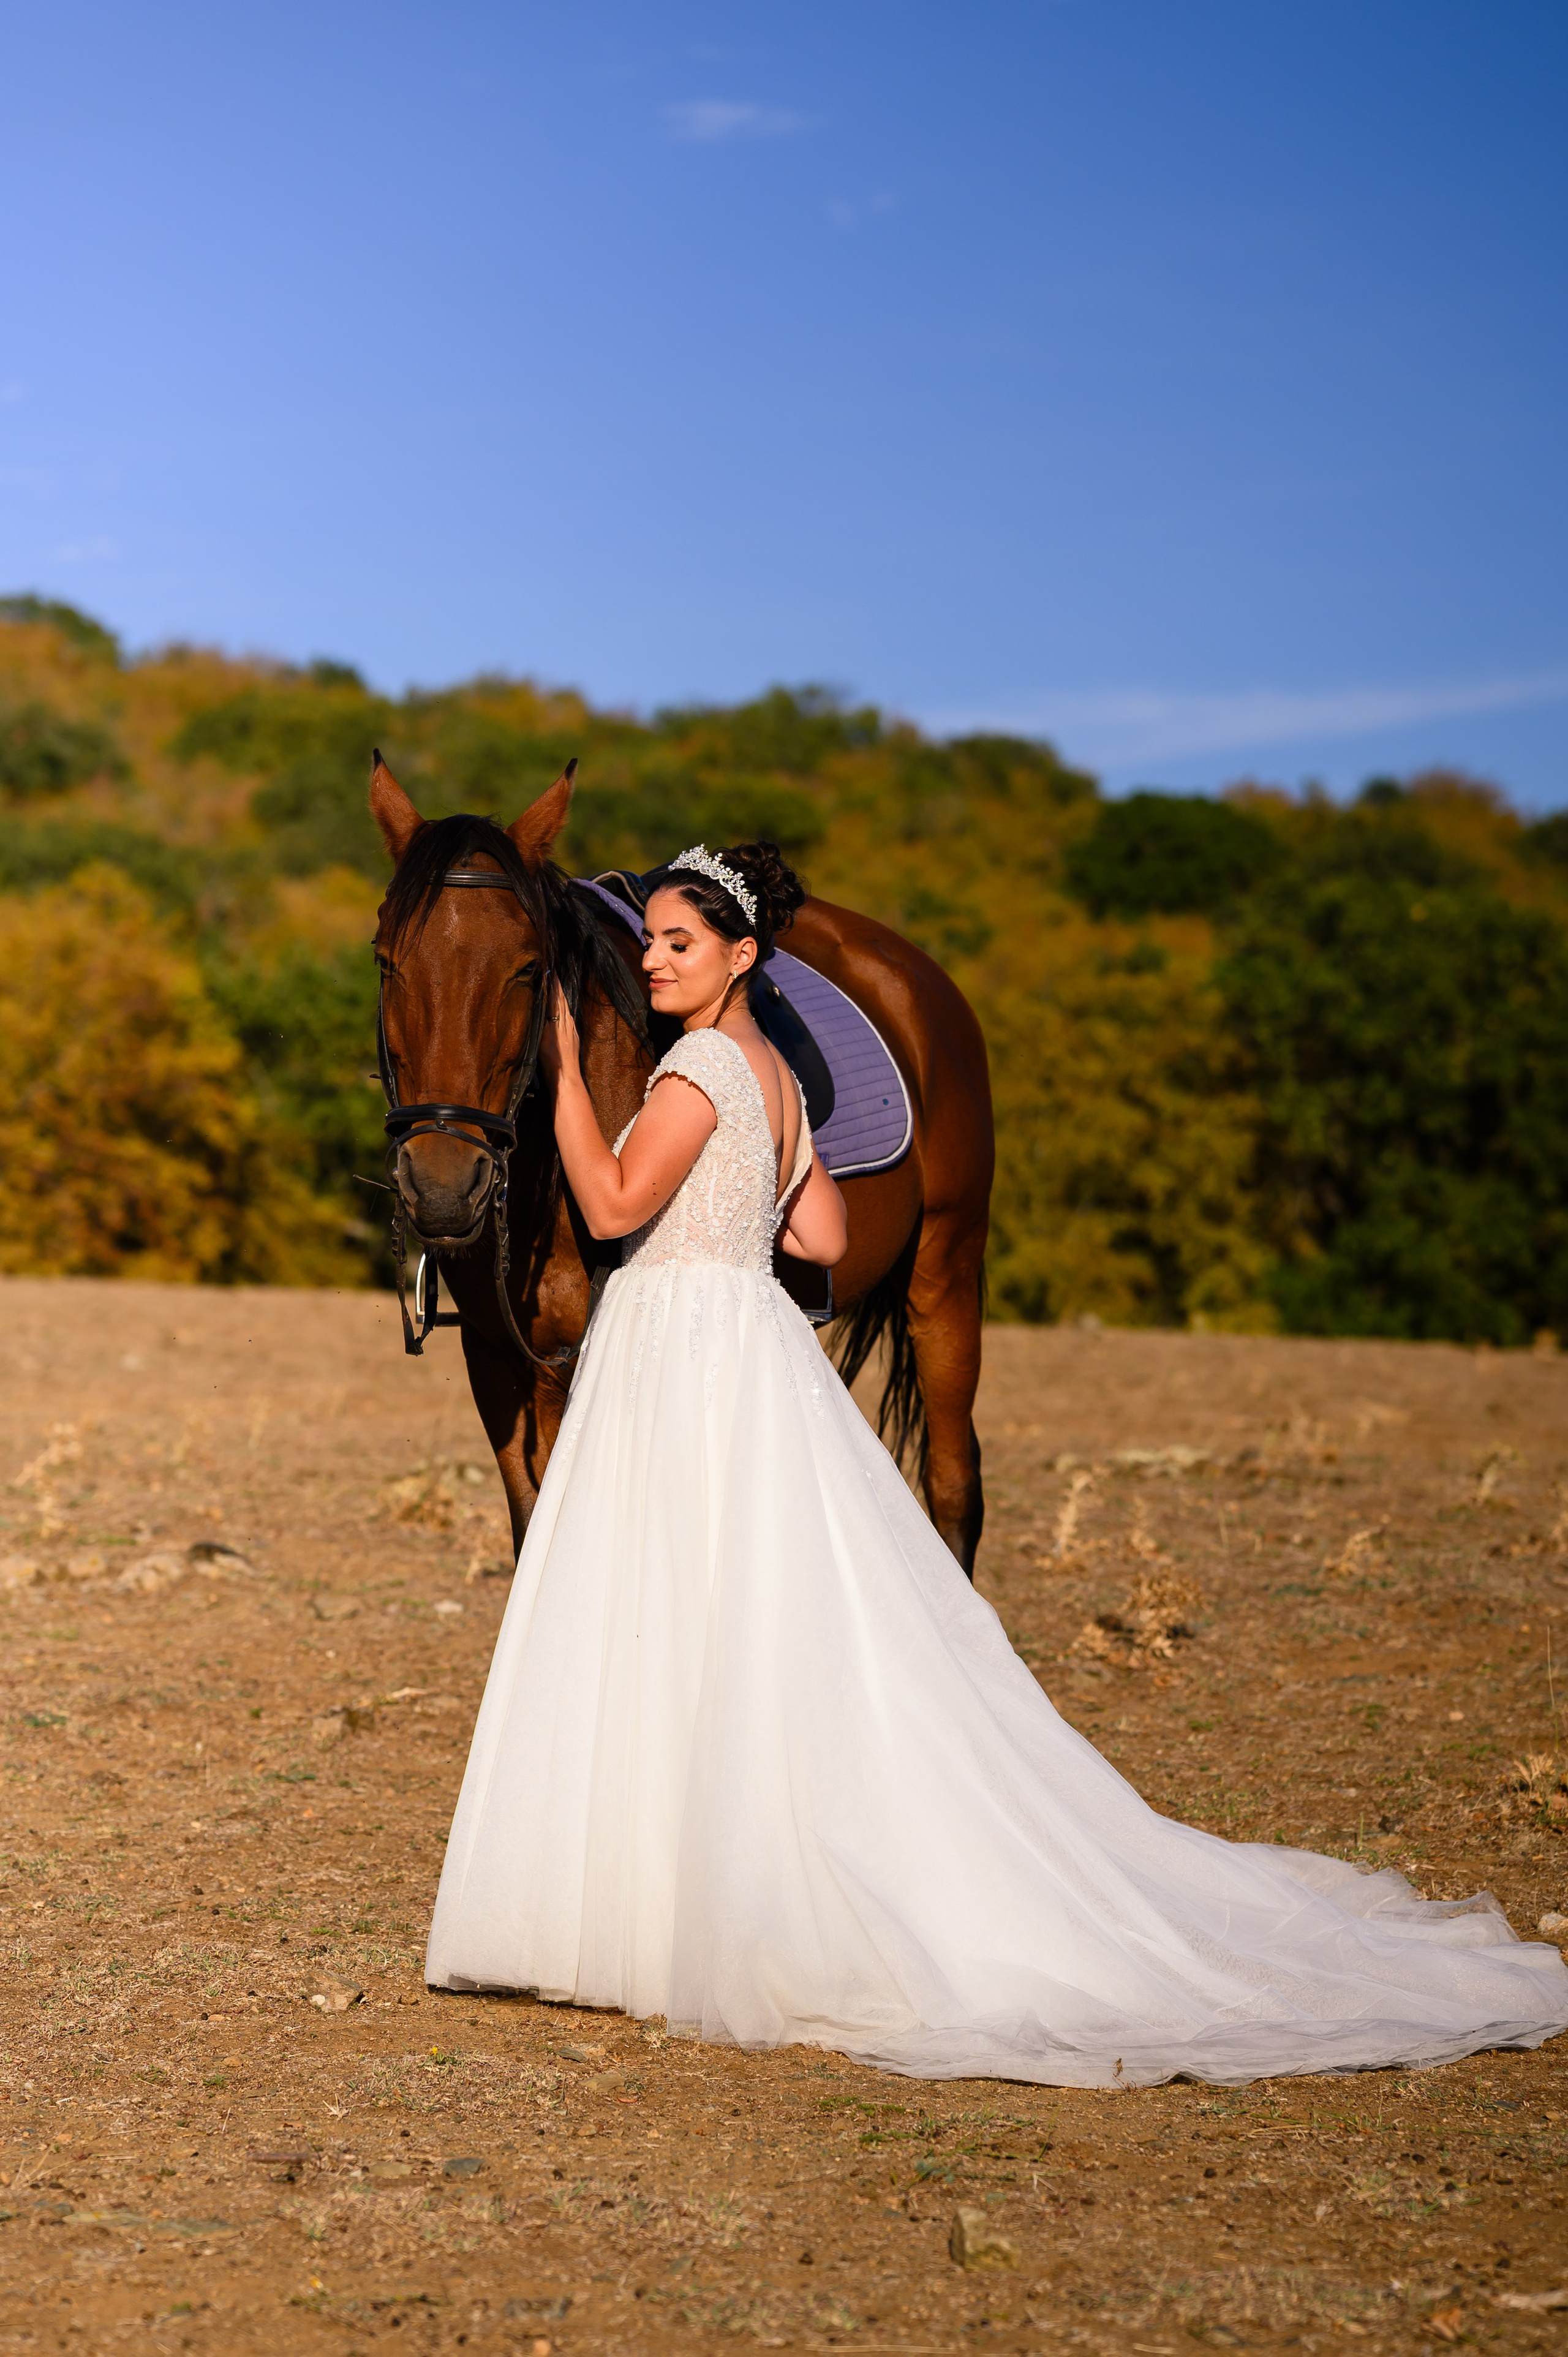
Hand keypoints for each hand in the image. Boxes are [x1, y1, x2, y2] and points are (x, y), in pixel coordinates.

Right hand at [539, 974, 581, 1088]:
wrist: (566, 1076)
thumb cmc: (551, 1060)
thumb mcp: (542, 1038)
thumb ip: (542, 1021)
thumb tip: (542, 1005)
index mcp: (558, 1021)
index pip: (555, 998)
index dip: (553, 985)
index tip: (551, 972)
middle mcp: (567, 1022)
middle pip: (562, 1001)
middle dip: (557, 987)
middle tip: (554, 974)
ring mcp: (572, 1030)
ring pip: (566, 1009)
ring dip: (561, 997)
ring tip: (557, 987)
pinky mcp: (574, 1037)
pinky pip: (569, 1017)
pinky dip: (565, 1009)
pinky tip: (564, 1010)